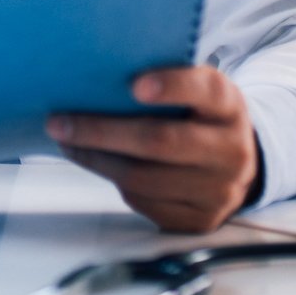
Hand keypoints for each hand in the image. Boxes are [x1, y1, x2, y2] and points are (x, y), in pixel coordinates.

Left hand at [47, 66, 261, 233]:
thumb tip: (99, 74)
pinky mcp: (199, 220)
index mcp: (228, 107)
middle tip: (59, 122)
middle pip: (161, 142)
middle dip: (102, 131)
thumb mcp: (197, 91)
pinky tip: (95, 161)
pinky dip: (113, 180)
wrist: (237, 165)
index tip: (135, 85)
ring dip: (97, 159)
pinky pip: (144, 202)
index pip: (206, 91)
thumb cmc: (200, 117)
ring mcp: (217, 191)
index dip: (172, 86)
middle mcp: (230, 151)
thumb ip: (165, 81)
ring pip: (144, 178)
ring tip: (67, 142)